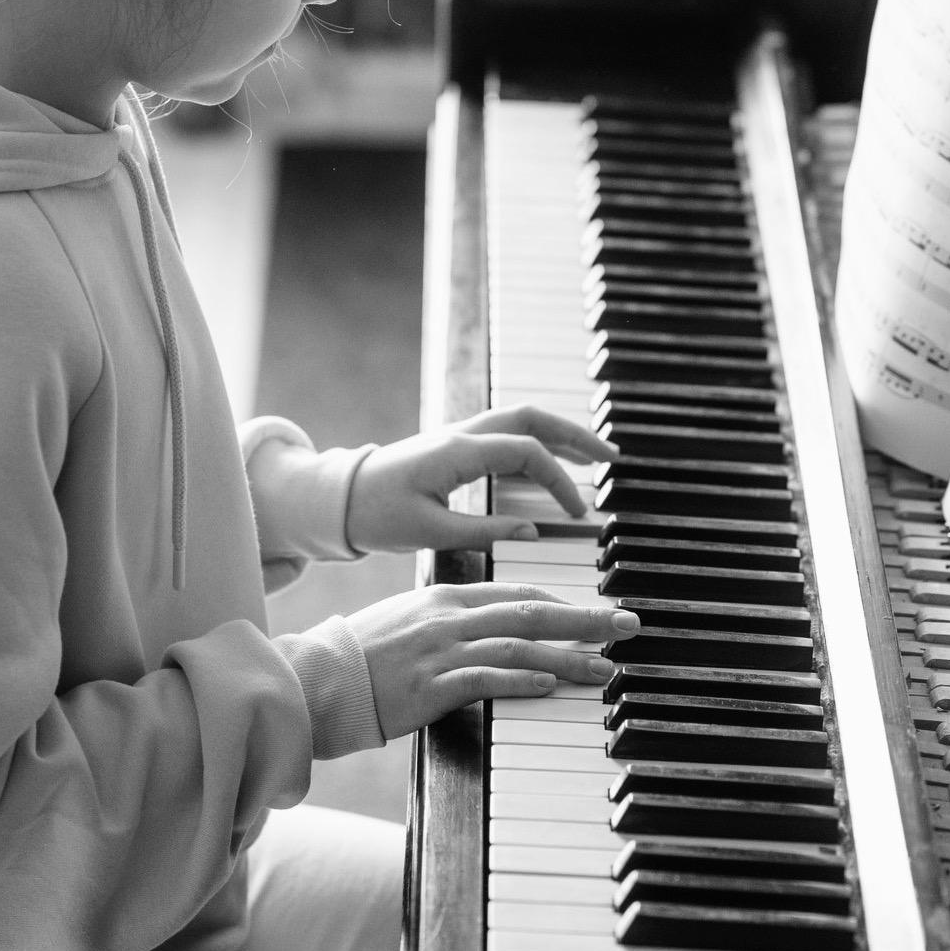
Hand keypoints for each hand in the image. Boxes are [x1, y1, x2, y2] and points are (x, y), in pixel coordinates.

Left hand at [345, 405, 617, 551]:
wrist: (338, 499)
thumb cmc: (377, 516)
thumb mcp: (430, 533)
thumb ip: (486, 530)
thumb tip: (535, 530)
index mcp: (457, 452)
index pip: (526, 452)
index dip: (559, 480)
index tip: (576, 513)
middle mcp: (462, 434)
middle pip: (532, 418)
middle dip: (575, 435)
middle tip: (611, 457)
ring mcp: (459, 435)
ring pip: (521, 420)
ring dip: (560, 434)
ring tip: (594, 457)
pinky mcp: (456, 445)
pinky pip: (506, 432)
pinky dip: (537, 441)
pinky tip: (553, 461)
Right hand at [345, 581, 638, 737]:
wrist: (315, 680)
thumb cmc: (361, 656)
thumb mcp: (409, 621)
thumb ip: (451, 619)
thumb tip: (492, 629)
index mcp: (445, 596)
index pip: (516, 592)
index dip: (561, 602)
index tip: (594, 613)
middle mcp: (448, 616)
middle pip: (530, 612)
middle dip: (586, 618)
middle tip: (627, 624)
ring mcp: (440, 650)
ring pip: (519, 646)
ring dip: (568, 657)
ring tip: (606, 667)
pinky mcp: (430, 687)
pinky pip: (485, 679)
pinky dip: (521, 680)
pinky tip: (551, 685)